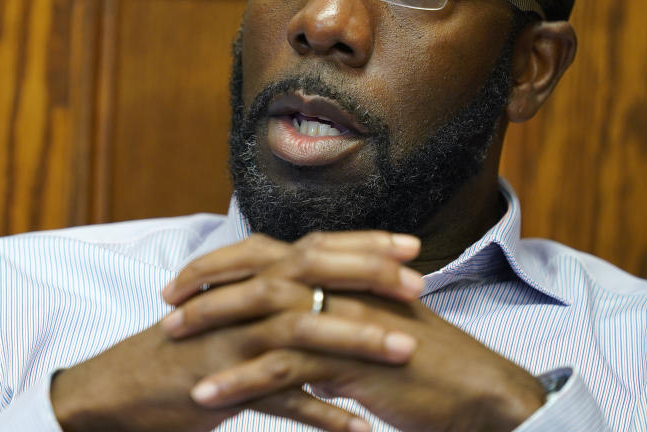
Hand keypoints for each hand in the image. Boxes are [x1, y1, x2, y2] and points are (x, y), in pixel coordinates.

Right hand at [51, 233, 424, 430]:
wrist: (118, 388)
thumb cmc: (180, 349)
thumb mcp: (226, 310)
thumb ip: (269, 291)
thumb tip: (317, 284)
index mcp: (250, 277)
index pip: (315, 247)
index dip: (364, 243)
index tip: (411, 244)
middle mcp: (244, 298)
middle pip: (314, 274)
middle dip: (370, 275)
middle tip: (419, 283)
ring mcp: (234, 339)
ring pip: (305, 331)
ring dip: (359, 340)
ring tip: (408, 351)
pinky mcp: (224, 383)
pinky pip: (281, 399)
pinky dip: (322, 414)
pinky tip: (359, 429)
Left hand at [166, 232, 545, 431]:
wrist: (480, 392)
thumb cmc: (431, 363)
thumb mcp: (380, 326)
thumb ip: (342, 316)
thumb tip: (307, 322)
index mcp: (347, 272)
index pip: (275, 250)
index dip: (228, 260)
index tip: (190, 276)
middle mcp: (343, 285)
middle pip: (260, 270)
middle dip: (208, 284)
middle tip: (166, 303)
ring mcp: (344, 320)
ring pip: (263, 314)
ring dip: (211, 327)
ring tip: (170, 341)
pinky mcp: (348, 362)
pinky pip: (281, 368)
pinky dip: (238, 380)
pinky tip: (205, 395)